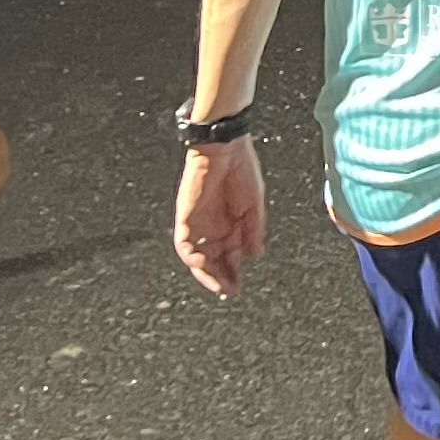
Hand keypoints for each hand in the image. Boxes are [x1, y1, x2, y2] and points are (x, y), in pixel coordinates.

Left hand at [174, 138, 266, 297]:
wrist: (225, 149)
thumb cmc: (242, 170)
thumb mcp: (254, 205)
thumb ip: (253, 231)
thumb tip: (255, 256)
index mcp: (231, 225)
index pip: (230, 256)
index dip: (233, 273)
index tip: (238, 287)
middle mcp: (213, 228)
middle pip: (213, 261)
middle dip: (220, 277)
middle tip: (229, 291)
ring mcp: (198, 224)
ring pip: (198, 257)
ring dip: (206, 273)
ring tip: (218, 284)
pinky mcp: (186, 217)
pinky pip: (184, 244)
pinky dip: (192, 256)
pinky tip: (203, 264)